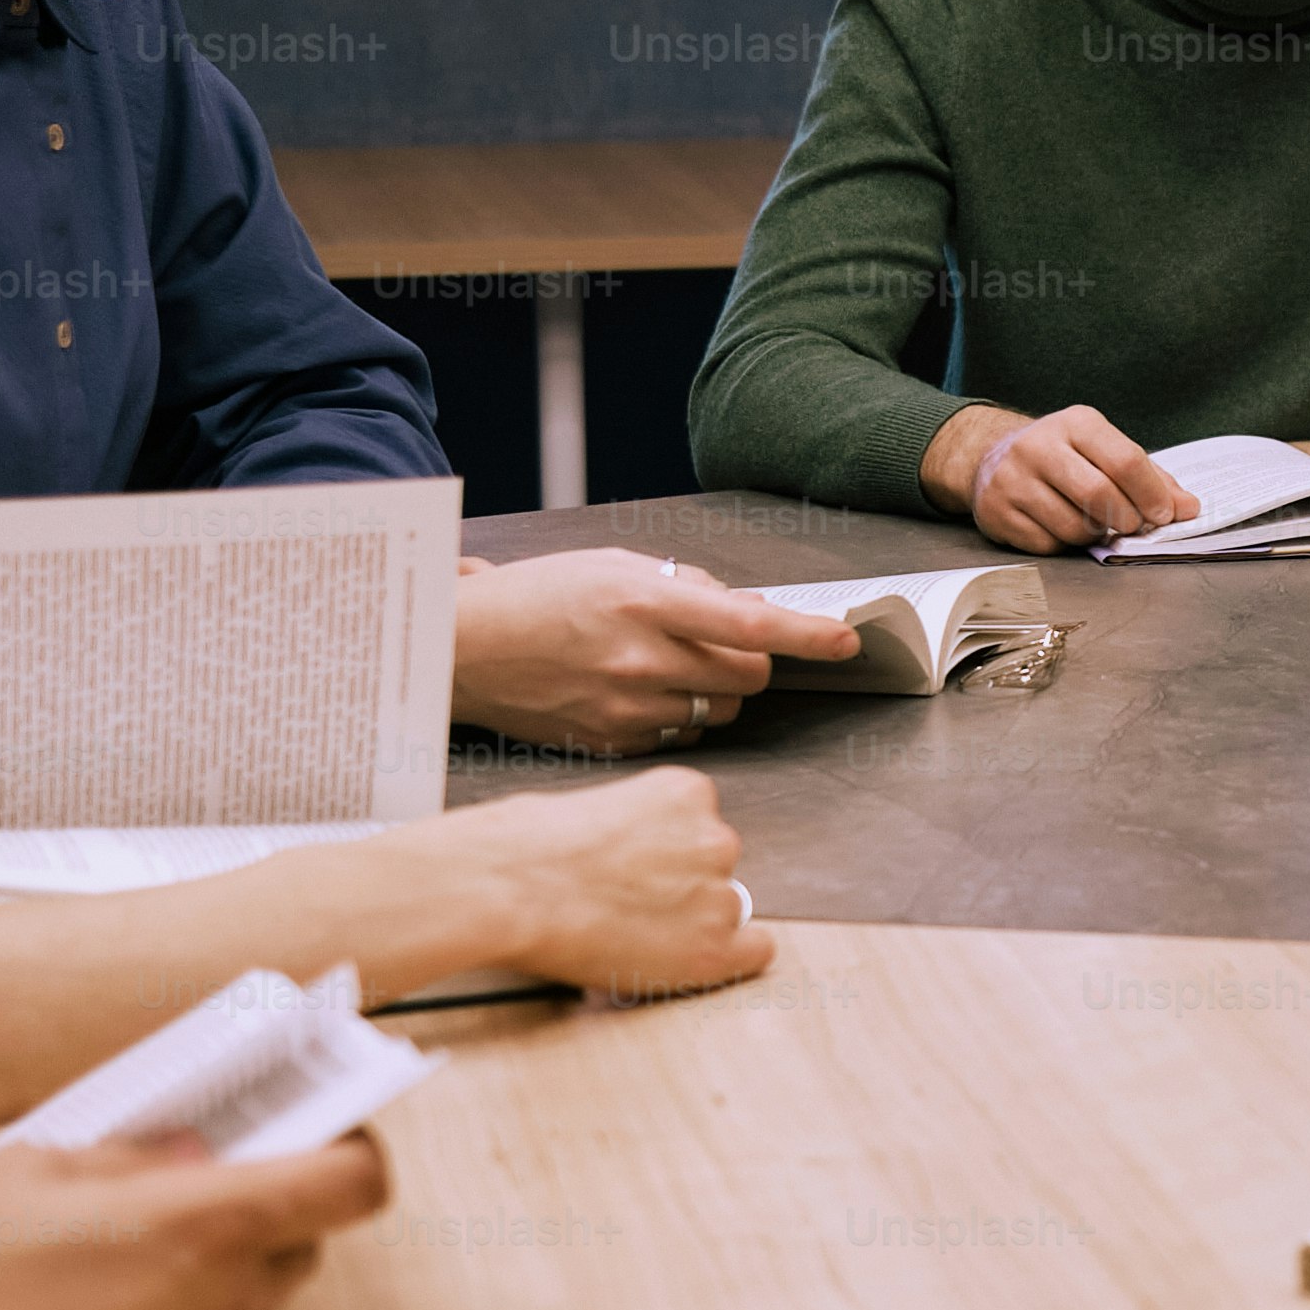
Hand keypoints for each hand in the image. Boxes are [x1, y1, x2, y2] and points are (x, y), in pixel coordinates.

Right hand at [0, 1132, 393, 1309]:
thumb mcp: (14, 1178)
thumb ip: (124, 1157)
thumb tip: (188, 1154)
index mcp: (209, 1228)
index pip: (354, 1181)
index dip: (348, 1148)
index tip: (316, 1133)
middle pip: (297, 1242)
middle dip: (253, 1213)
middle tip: (174, 1198)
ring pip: (243, 1307)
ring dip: (200, 1281)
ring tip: (94, 1274)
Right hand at [406, 768, 774, 996]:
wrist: (507, 888)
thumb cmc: (524, 846)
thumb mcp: (591, 803)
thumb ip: (635, 824)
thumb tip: (634, 848)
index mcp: (687, 793)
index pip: (700, 826)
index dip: (667, 854)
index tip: (639, 869)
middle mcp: (715, 838)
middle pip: (716, 868)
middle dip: (681, 886)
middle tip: (630, 904)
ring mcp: (718, 894)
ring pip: (727, 912)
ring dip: (692, 924)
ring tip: (633, 934)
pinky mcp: (712, 949)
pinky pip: (754, 953)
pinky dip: (728, 960)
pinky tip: (691, 959)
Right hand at [449, 548, 863, 753]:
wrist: (462, 652)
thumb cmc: (535, 598)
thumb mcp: (610, 566)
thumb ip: (684, 587)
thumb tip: (743, 611)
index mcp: (643, 602)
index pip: (750, 627)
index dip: (807, 636)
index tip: (846, 641)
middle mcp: (641, 659)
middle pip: (747, 678)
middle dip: (753, 664)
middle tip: (721, 646)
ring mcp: (627, 708)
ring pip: (719, 712)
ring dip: (716, 692)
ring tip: (668, 667)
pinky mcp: (613, 742)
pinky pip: (680, 737)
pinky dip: (679, 717)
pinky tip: (640, 694)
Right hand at [928, 402, 1194, 554]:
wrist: (993, 457)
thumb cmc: (1066, 457)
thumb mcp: (1105, 451)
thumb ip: (1150, 479)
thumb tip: (1188, 508)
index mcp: (1076, 423)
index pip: (1124, 460)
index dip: (1151, 494)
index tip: (1165, 514)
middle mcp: (1039, 446)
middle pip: (1098, 494)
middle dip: (1126, 519)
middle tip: (1133, 526)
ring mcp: (1013, 479)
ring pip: (1073, 526)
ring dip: (1095, 534)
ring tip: (1095, 522)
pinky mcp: (996, 512)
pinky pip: (1047, 544)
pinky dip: (1065, 544)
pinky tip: (1063, 526)